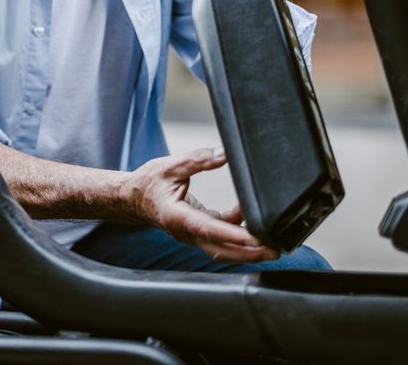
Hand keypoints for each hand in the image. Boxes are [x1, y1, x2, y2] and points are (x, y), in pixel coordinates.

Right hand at [121, 147, 278, 261]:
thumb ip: (198, 160)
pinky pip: (221, 237)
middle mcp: (186, 232)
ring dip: (248, 249)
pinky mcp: (198, 232)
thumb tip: (225, 153)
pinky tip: (247, 215)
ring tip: (273, 241)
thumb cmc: (148, 183)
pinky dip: (238, 231)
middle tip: (276, 249)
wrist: (131, 197)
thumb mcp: (170, 166)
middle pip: (222, 250)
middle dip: (250, 253)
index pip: (210, 229)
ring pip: (224, 249)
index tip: (257, 239)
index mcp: (177, 216)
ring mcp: (192, 235)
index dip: (235, 235)